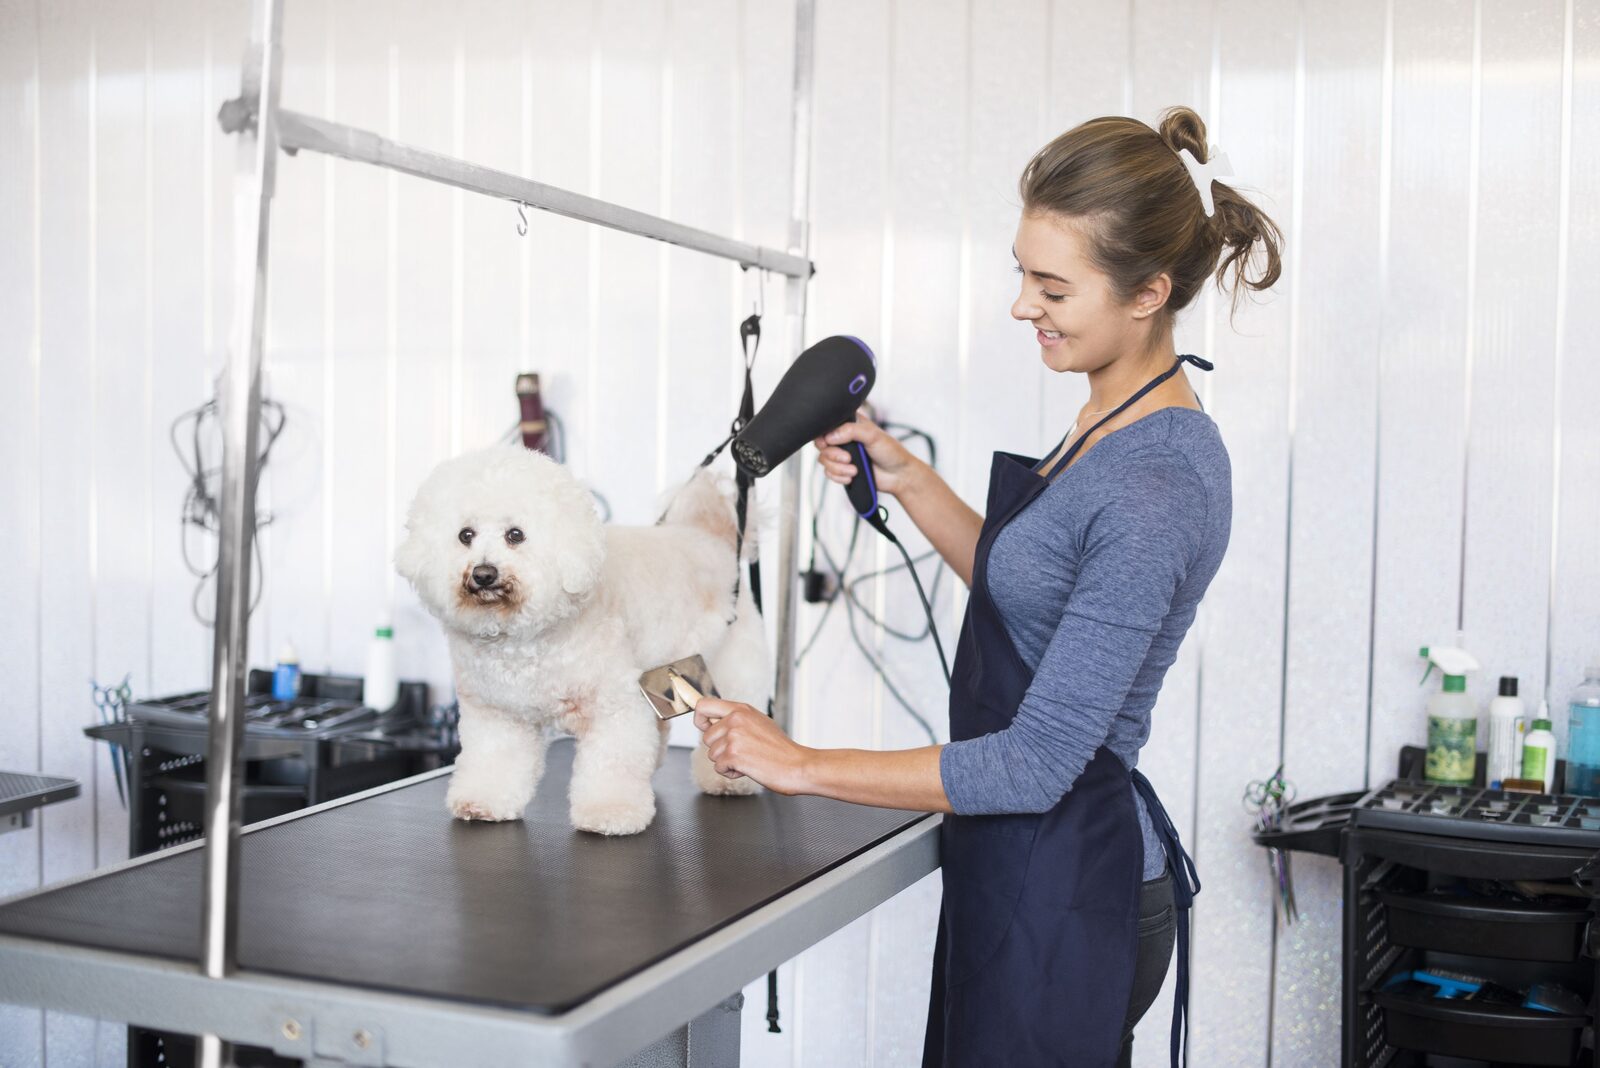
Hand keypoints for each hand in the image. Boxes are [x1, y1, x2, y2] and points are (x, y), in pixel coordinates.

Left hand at [693, 698, 811, 795]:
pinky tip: (748, 768)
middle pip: (706, 736)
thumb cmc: (781, 748)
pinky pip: (719, 767)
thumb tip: (714, 721)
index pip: (703, 705)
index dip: (699, 719)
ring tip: (748, 759)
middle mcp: (735, 720)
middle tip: (739, 751)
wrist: (797, 765)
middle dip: (718, 748)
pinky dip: (731, 772)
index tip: (704, 727)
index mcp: (741, 709)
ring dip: (726, 761)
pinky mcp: (733, 755)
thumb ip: (737, 719)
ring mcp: (734, 737)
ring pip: (712, 754)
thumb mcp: (759, 722)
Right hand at [812, 411, 924, 499]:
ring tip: (854, 470)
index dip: (824, 434)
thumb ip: (851, 431)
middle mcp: (844, 438)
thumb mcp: (873, 435)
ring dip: (838, 468)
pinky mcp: (842, 469)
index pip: (827, 424)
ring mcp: (842, 454)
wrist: (898, 476)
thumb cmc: (891, 452)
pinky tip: (852, 477)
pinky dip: (838, 477)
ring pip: (824, 460)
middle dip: (832, 454)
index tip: (830, 442)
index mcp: (850, 424)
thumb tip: (830, 436)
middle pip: (821, 444)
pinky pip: (829, 473)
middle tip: (847, 458)